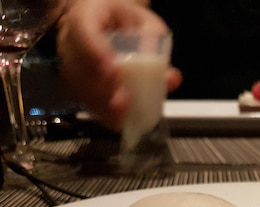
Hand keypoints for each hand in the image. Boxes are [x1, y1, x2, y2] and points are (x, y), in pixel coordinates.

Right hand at [56, 0, 181, 129]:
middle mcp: (70, 37)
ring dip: (99, 103)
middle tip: (122, 102)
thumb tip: (170, 79)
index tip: (113, 71)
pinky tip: (115, 122)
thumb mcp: (146, 24)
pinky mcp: (74, 79)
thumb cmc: (126, 21)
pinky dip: (98, 110)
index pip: (83, 28)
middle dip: (101, 87)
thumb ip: (157, 48)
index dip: (95, 51)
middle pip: (76, 63)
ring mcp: (69, 59)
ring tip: (120, 118)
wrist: (108, 20)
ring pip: (76, 84)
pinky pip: (81, 97)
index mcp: (87, 13)